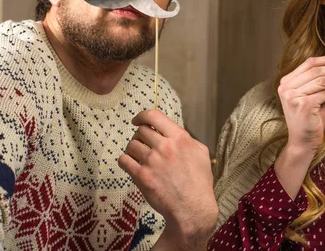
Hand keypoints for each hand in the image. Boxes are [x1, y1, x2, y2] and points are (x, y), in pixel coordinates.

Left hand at [118, 110, 217, 248]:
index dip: (142, 115)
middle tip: (143, 146)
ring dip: (133, 150)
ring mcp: (152, 161)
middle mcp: (165, 146)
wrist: (192, 209)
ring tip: (139, 158)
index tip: (137, 120)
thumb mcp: (201, 153)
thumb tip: (173, 132)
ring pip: (131, 145)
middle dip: (140, 137)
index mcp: (180, 138)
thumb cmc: (199, 183)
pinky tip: (131, 166)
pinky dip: (125, 162)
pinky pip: (124, 160)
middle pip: (140, 131)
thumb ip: (187, 139)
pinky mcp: (142, 176)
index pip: (154, 116)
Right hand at [277, 55, 324, 156]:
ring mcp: (293, 96)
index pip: (308, 64)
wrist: (303, 141)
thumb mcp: (312, 96)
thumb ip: (320, 82)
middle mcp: (286, 88)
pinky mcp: (304, 105)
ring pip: (322, 81)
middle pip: (316, 70)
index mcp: (286, 82)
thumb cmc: (309, 119)